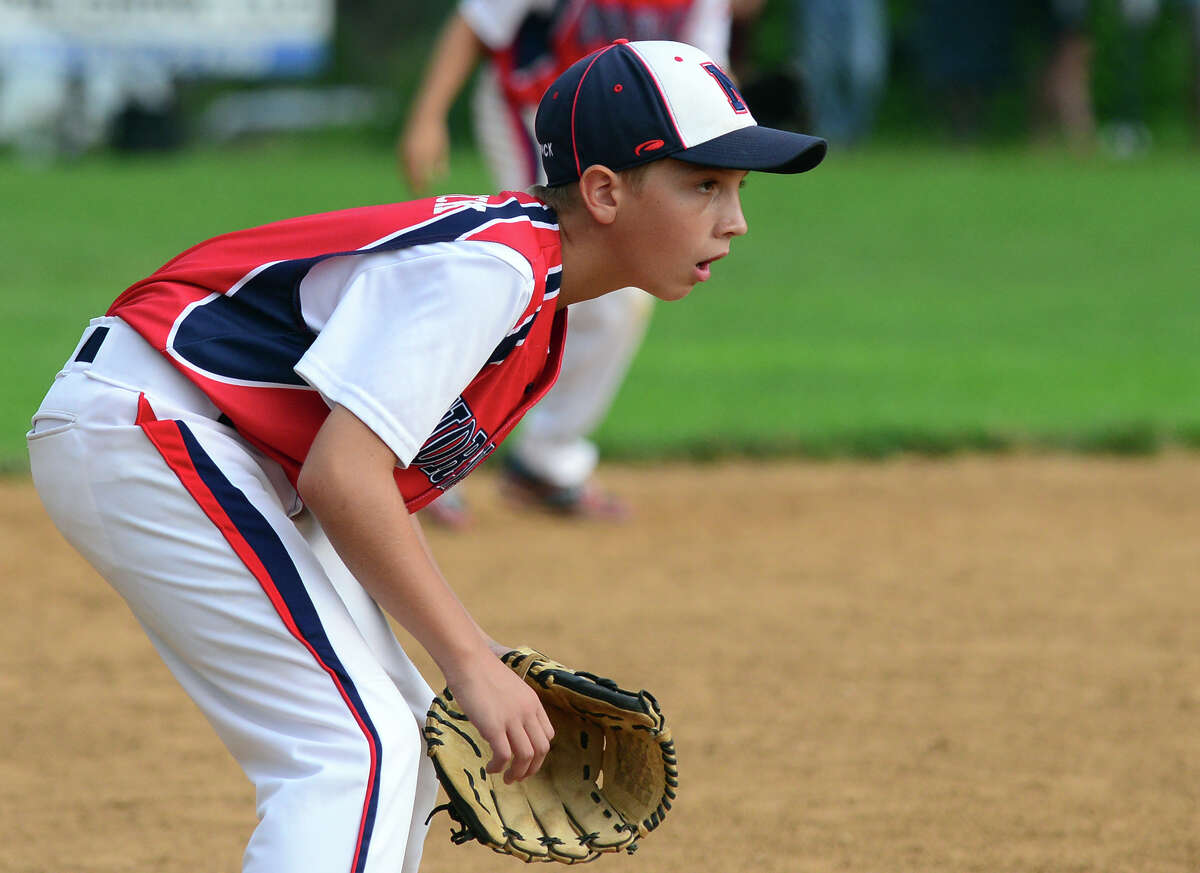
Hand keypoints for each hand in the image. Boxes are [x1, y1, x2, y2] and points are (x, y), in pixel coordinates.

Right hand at [398, 114, 449, 194]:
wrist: (424, 114)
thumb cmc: (437, 133)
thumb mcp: (442, 150)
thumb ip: (441, 165)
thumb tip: (442, 179)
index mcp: (423, 157)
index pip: (421, 178)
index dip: (422, 187)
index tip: (425, 195)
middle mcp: (412, 155)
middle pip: (411, 176)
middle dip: (413, 186)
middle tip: (416, 195)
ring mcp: (405, 151)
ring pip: (404, 170)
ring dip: (407, 179)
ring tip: (411, 187)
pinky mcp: (402, 147)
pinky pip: (402, 163)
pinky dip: (404, 170)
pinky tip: (407, 174)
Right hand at [442, 648, 554, 782]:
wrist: (468, 660)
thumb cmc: (482, 672)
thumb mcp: (509, 688)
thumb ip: (514, 707)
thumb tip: (508, 728)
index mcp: (533, 702)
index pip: (547, 735)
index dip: (539, 752)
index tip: (526, 759)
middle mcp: (527, 711)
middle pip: (541, 749)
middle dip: (532, 768)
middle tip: (518, 776)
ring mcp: (512, 719)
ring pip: (526, 756)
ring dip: (518, 773)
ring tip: (506, 778)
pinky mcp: (494, 726)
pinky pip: (504, 755)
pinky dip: (499, 767)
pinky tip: (491, 768)